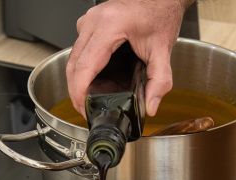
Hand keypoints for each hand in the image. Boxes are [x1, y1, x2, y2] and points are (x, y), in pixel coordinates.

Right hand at [66, 0, 188, 116]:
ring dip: (76, 80)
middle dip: (75, 90)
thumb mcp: (163, 50)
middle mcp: (94, 21)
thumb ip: (160, 80)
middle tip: (85, 109)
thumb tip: (151, 105)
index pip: (85, 66)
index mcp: (109, 26)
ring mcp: (89, 20)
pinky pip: (78, 49)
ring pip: (72, 57)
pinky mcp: (89, 23)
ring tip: (87, 99)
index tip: (83, 107)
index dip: (79, 91)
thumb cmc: (160, 14)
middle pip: (73, 63)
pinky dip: (81, 67)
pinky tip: (91, 81)